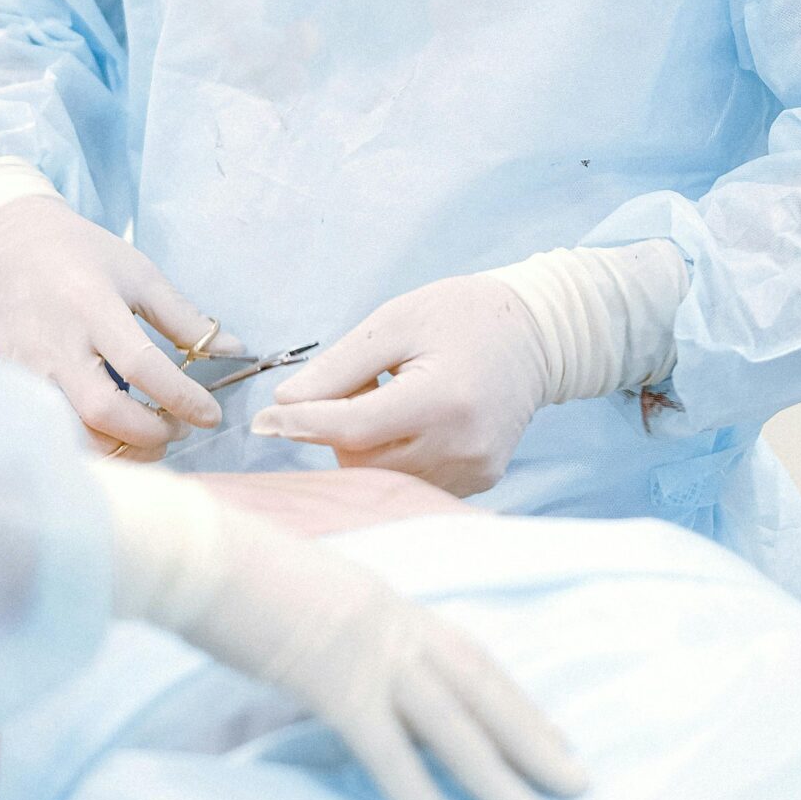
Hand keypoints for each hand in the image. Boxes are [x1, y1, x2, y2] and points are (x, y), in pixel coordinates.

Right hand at [0, 193, 241, 459]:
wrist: (8, 248)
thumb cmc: (81, 256)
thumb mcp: (138, 274)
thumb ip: (182, 316)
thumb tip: (233, 349)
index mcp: (91, 306)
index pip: (140, 365)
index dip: (180, 397)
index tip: (210, 414)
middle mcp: (55, 344)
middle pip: (103, 412)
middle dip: (150, 433)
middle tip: (179, 428)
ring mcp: (28, 369)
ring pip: (75, 434)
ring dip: (123, 449)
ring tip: (153, 436)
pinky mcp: (14, 385)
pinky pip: (56, 431)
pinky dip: (93, 444)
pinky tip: (118, 435)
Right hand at [105, 472, 585, 799]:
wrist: (194, 551)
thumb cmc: (231, 570)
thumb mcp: (308, 592)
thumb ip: (341, 628)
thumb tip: (347, 665)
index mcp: (387, 600)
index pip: (469, 654)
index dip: (514, 697)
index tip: (550, 734)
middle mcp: (393, 623)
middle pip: (479, 686)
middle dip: (531, 737)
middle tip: (576, 784)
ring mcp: (367, 652)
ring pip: (450, 723)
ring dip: (495, 775)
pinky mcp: (331, 683)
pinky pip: (386, 750)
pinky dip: (418, 795)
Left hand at [253, 274, 550, 496]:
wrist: (538, 335)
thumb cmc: (464, 316)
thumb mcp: (396, 321)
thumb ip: (340, 366)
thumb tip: (285, 404)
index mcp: (444, 400)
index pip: (354, 428)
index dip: (302, 425)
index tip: (262, 422)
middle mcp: (463, 447)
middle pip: (362, 458)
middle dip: (339, 426)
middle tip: (365, 380)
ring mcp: (473, 471)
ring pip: (380, 476)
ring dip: (365, 443)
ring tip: (395, 395)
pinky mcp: (476, 483)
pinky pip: (407, 480)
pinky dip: (391, 455)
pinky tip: (411, 419)